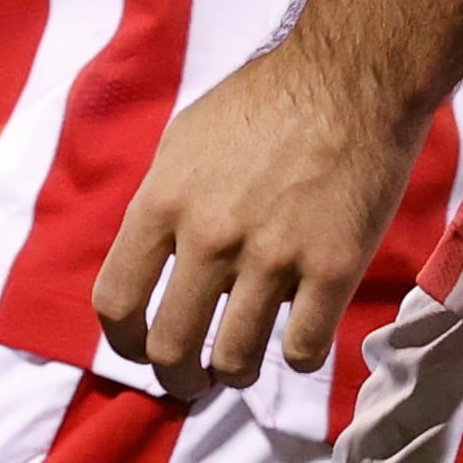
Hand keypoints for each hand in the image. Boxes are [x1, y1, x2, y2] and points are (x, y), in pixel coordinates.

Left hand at [90, 37, 426, 398]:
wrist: (346, 82)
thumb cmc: (261, 104)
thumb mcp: (183, 143)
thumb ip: (163, 206)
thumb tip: (153, 265)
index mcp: (163, 202)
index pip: (116, 300)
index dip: (123, 341)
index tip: (138, 350)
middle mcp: (210, 237)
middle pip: (170, 348)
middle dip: (176, 379)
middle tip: (191, 380)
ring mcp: (273, 256)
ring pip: (236, 361)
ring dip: (233, 375)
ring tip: (239, 367)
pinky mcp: (334, 269)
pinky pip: (303, 350)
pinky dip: (297, 355)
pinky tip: (298, 336)